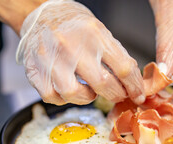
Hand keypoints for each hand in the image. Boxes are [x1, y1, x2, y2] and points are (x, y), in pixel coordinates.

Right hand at [16, 0, 144, 104]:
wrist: (41, 14)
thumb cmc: (74, 25)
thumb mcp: (101, 32)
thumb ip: (116, 56)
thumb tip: (134, 81)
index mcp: (94, 35)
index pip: (123, 68)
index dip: (134, 86)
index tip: (137, 95)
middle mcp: (72, 46)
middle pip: (103, 84)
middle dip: (116, 95)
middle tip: (117, 94)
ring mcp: (51, 59)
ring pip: (74, 93)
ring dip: (88, 98)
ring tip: (90, 91)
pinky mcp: (35, 71)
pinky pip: (52, 97)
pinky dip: (64, 99)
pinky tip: (70, 91)